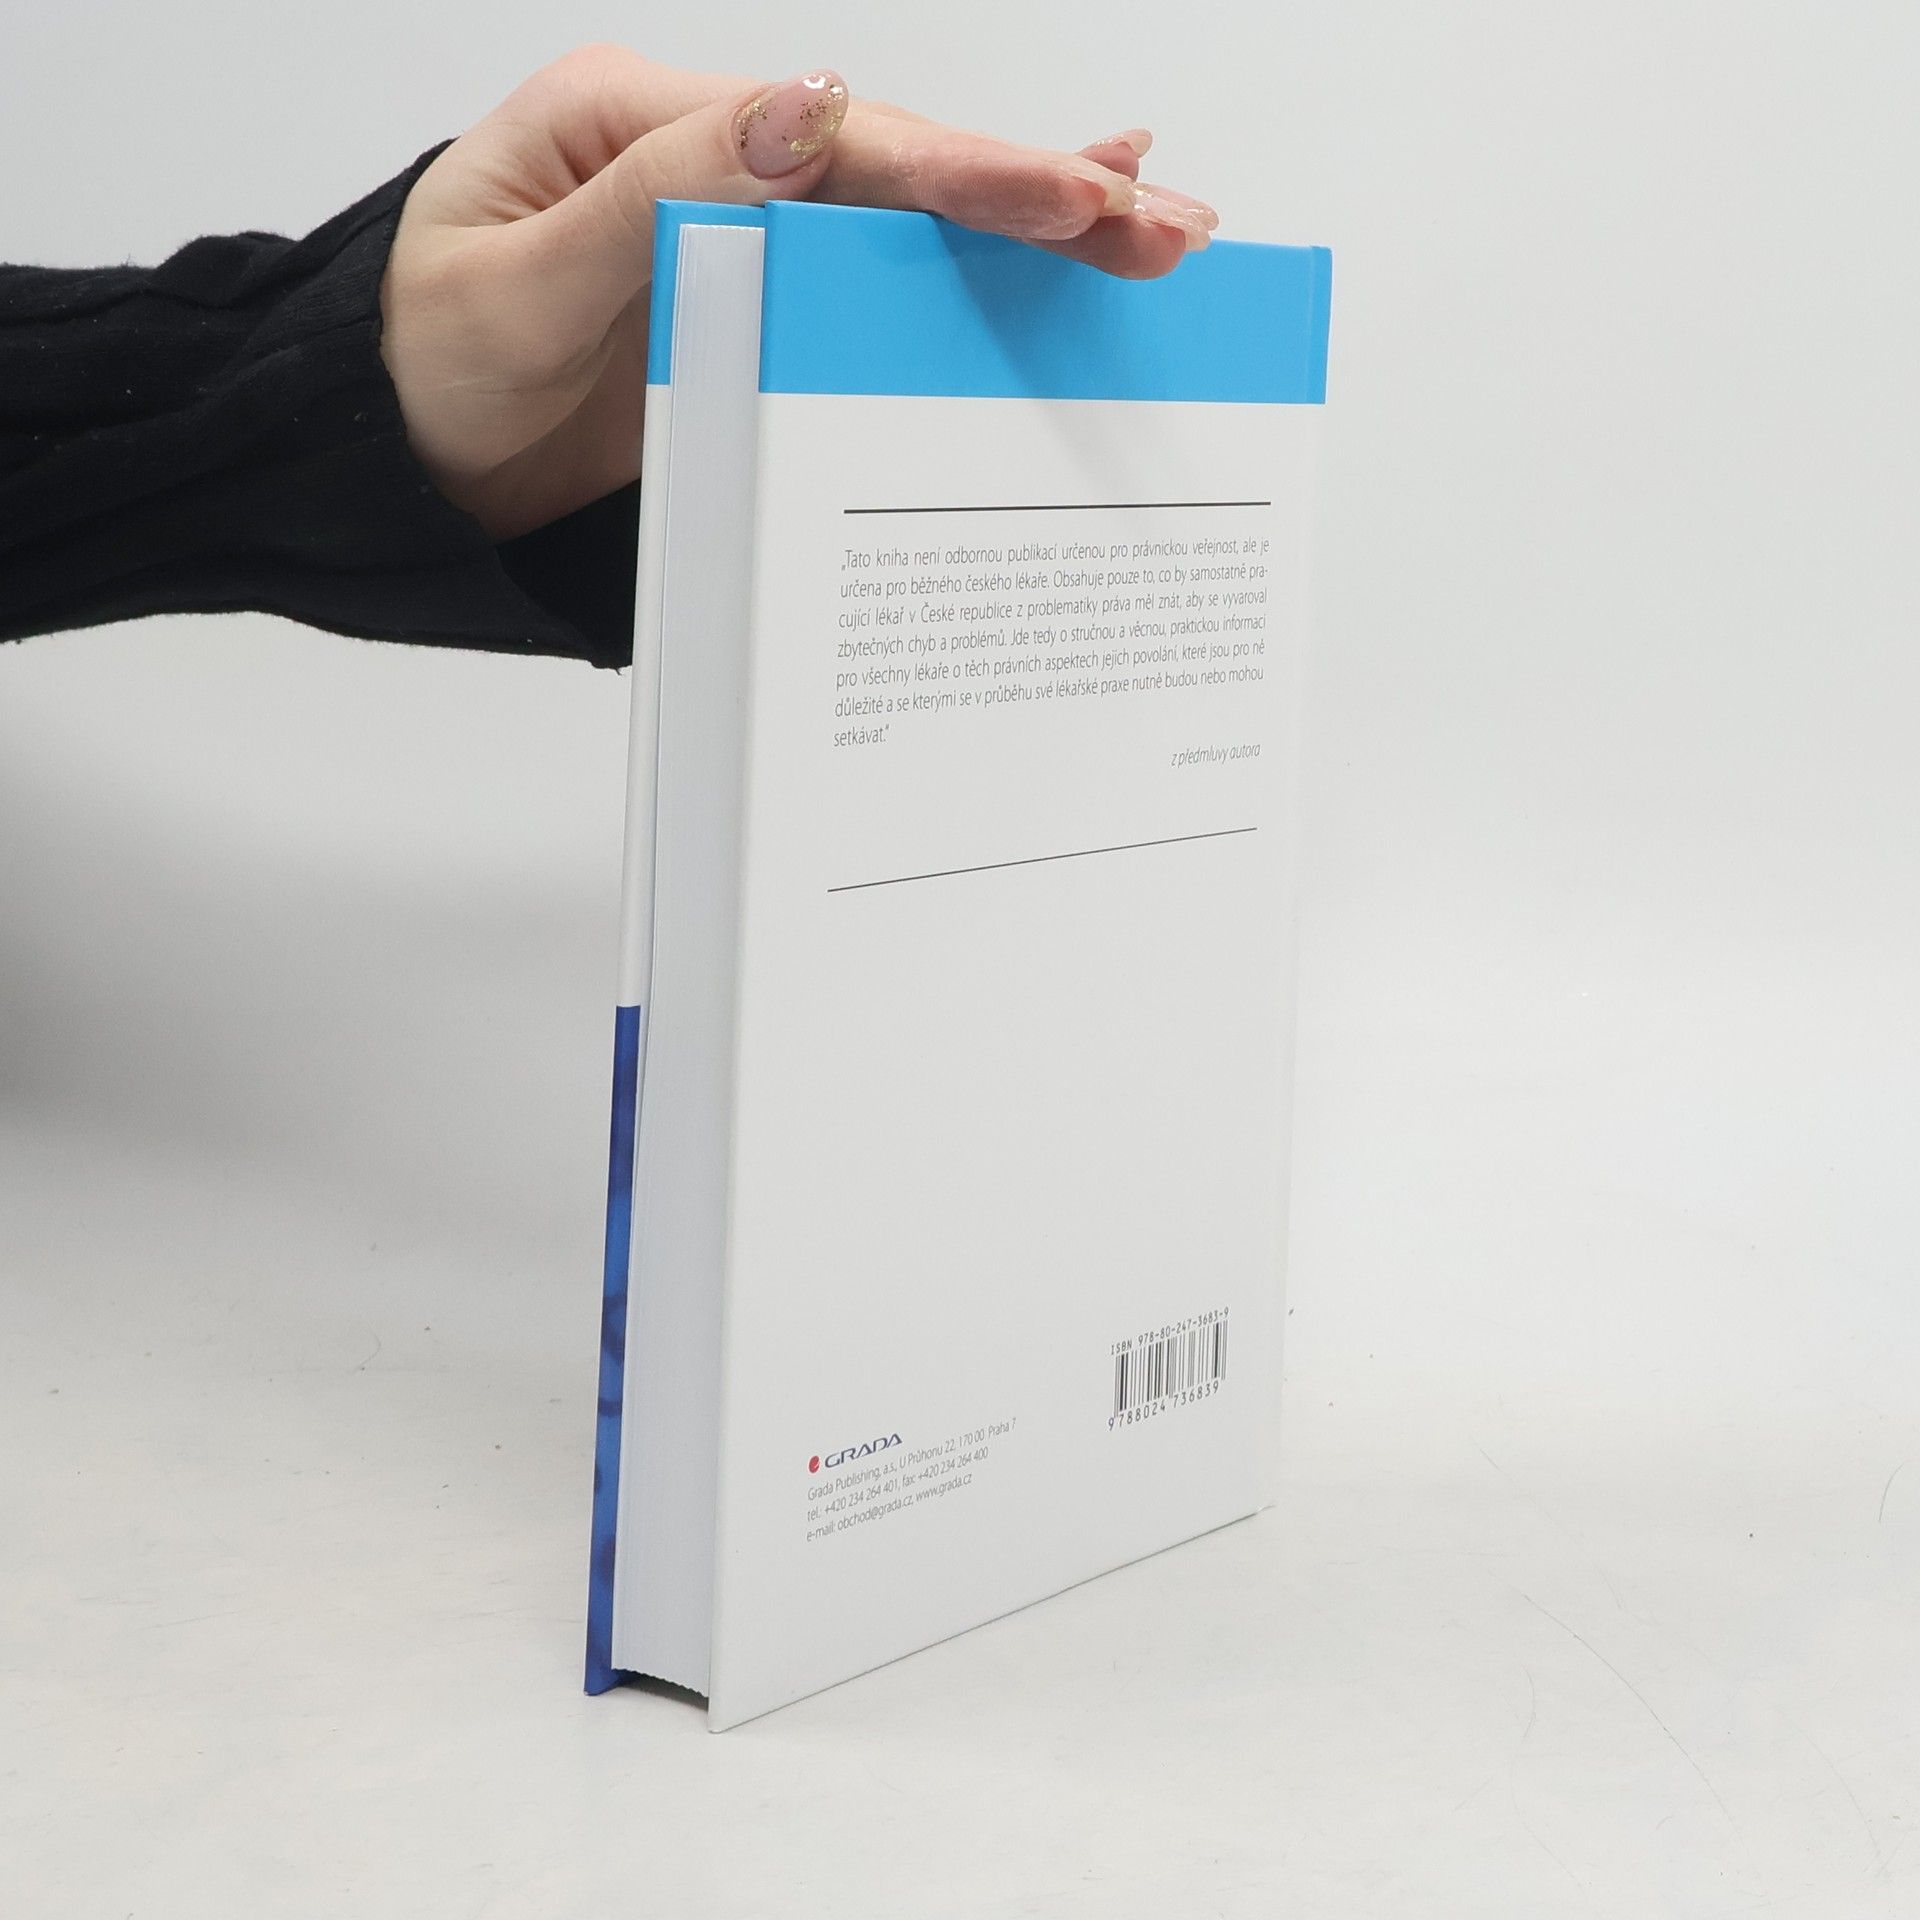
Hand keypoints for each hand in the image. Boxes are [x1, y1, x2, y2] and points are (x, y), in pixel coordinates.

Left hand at [379, 47, 1217, 540]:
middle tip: (1158, 222)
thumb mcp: (511, 285)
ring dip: (1032, 227)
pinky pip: (874, 285)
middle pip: (894, 167)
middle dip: (1034, 192)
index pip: (829, 141)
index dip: (957, 170)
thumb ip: (655, 201)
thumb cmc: (426, 369)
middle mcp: (705, 162)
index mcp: (639, 125)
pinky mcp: (756, 311)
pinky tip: (1054, 252)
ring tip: (1156, 229)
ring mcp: (739, 236)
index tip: (1068, 196)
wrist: (397, 462)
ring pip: (905, 219)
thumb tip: (799, 113)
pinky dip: (967, 272)